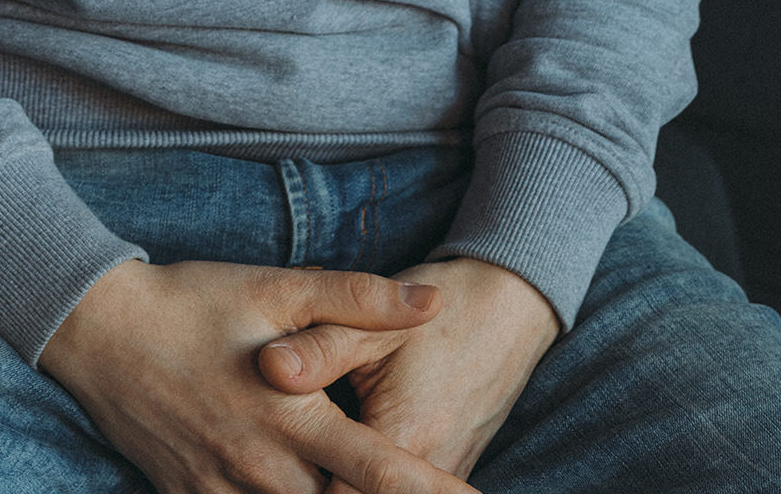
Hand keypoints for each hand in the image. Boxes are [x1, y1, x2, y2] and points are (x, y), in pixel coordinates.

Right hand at [39, 255, 473, 492]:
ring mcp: (223, 492)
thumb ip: (358, 298)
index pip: (381, 472)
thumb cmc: (191, 302)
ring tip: (351, 487)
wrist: (98, 330)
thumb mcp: (275, 287)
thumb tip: (432, 302)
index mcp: (293, 415)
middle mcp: (263, 467)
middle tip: (423, 487)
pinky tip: (292, 485)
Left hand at [256, 256, 559, 487]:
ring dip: (347, 477)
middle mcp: (429, 466)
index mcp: (402, 438)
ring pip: (385, 493)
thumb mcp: (374, 322)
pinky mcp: (452, 462)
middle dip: (321, 478)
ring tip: (311, 457)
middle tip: (284, 457)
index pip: (340, 491)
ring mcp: (446, 469)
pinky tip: (348, 449)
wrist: (513, 304)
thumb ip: (319, 349)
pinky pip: (408, 486)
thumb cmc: (443, 310)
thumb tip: (267, 366)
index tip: (269, 461)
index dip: (300, 479)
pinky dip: (374, 475)